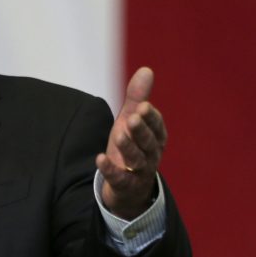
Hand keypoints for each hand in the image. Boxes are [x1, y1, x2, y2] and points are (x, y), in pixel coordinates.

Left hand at [96, 67, 166, 219]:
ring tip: (118, 134)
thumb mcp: (132, 121)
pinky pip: (119, 178)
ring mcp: (139, 172)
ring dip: (128, 147)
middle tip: (132, 118)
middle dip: (141, 130)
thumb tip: (146, 69)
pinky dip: (109, 169)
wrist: (128, 186)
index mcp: (156, 137)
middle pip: (149, 142)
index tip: (143, 107)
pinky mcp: (125, 185)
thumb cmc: (132, 147)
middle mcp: (151, 154)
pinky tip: (99, 158)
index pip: (156, 126)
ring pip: (137, 160)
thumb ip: (137, 98)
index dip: (150, 118)